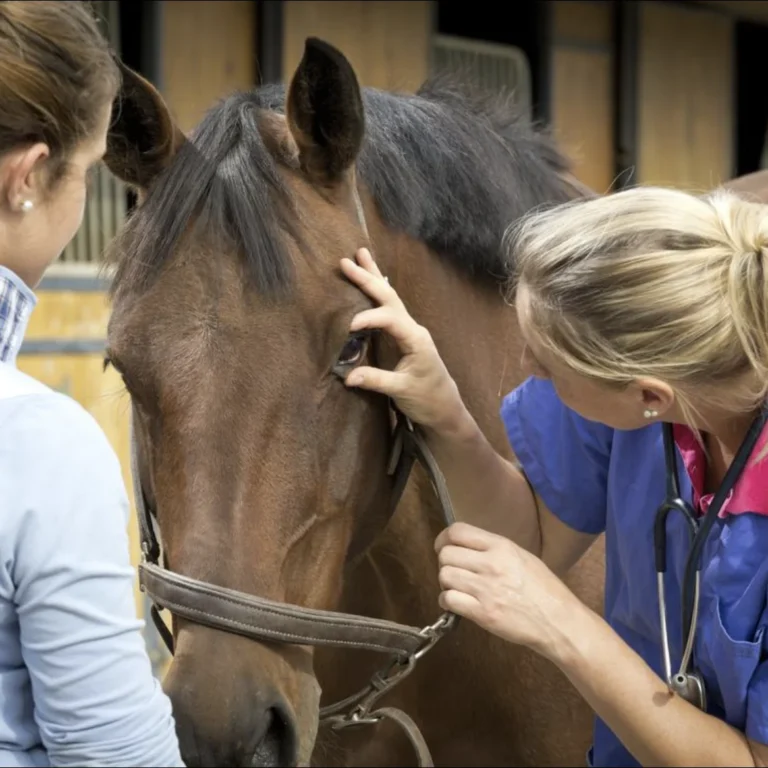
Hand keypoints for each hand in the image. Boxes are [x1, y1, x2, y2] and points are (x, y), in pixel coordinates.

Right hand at [340, 248, 466, 433]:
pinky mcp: (405, 336)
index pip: (390, 319)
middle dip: (369, 279)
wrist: (445, 409)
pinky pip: (389, 308)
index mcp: (415, 339)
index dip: (369, 318)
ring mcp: (410, 330)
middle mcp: (414, 329)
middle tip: (348, 261)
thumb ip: (376, 381)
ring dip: (374, 278)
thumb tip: (347, 377)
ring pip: (390, 298)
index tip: (350, 326)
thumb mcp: (402, 391)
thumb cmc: (427, 399)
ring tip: (360, 255)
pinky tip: (373, 279)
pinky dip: (378, 292)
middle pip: (389, 298)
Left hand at [435, 522, 581, 659]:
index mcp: (501, 546)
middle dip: (445, 563)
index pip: (457, 531)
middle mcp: (491, 563)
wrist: (558, 621)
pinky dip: (447, 602)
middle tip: (454, 572)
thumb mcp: (522, 556)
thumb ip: (494, 549)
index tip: (443, 547)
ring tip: (457, 588)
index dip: (443, 539)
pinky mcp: (483, 613)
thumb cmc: (544, 589)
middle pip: (446, 554)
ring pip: (444, 576)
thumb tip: (467, 548)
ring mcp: (486, 589)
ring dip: (446, 583)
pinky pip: (449, 600)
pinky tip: (456, 603)